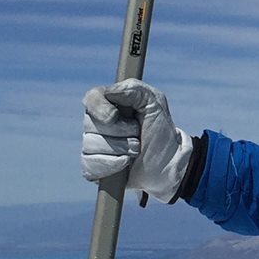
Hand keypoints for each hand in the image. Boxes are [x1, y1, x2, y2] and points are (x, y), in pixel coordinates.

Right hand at [80, 80, 194, 197]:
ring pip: (91, 145)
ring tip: (136, 151)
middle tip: (138, 136)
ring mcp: (93, 147)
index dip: (100, 107)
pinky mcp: (93, 168)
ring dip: (120, 149)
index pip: (91, 98)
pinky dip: (112, 165)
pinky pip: (90, 165)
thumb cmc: (161, 133)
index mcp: (110, 104)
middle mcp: (98, 124)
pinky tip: (125, 164)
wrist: (168, 166)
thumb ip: (134, 90)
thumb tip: (109, 92)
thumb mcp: (155, 104)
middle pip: (90, 124)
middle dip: (119, 132)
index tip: (114, 116)